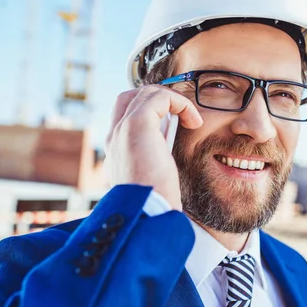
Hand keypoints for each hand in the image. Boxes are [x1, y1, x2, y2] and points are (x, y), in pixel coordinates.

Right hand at [104, 86, 202, 209]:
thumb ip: (153, 158)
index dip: (150, 112)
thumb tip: (166, 146)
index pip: (125, 115)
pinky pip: (159, 97)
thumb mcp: (152, 178)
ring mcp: (121, 128)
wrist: (148, 213)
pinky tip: (193, 122)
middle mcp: (113, 136)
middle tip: (181, 115)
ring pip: (145, 94)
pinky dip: (179, 103)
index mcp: (115, 150)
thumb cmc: (155, 203)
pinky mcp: (136, 124)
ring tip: (191, 119)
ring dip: (172, 100)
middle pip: (130, 97)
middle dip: (158, 99)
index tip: (174, 124)